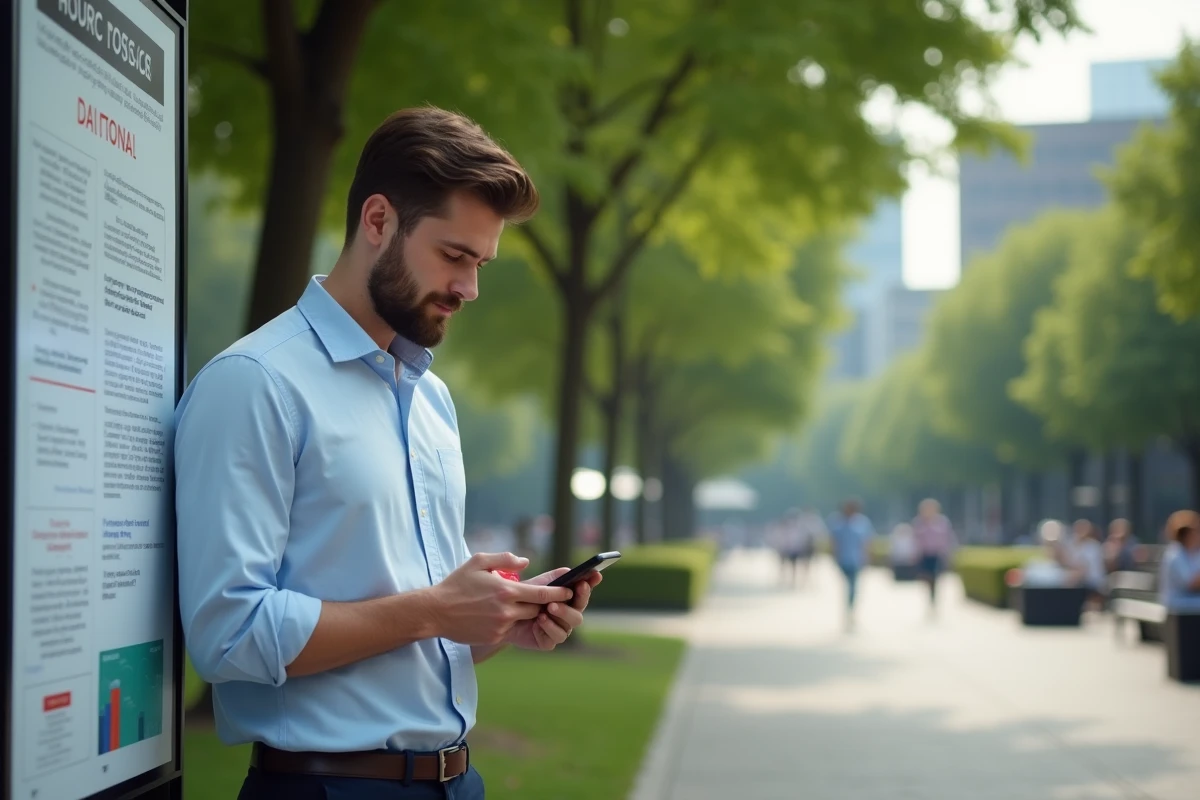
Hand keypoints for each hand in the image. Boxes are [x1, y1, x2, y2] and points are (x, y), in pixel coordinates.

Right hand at [429, 553, 573, 645]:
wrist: (435, 612)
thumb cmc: (457, 584)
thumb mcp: (479, 561)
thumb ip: (505, 559)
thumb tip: (526, 562)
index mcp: (506, 590)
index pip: (541, 593)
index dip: (558, 593)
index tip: (570, 590)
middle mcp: (506, 610)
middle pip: (537, 608)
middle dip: (543, 603)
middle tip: (548, 597)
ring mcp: (501, 626)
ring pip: (526, 620)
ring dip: (528, 612)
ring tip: (521, 604)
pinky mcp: (494, 637)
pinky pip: (511, 629)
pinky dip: (511, 622)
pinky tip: (500, 614)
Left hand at [505, 568, 602, 650]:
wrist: (504, 615)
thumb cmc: (524, 596)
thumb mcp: (539, 583)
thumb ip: (555, 577)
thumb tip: (570, 571)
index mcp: (567, 599)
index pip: (583, 593)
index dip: (590, 585)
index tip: (594, 576)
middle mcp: (566, 616)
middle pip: (579, 613)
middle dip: (574, 603)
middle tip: (566, 595)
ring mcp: (558, 629)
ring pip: (569, 626)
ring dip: (560, 615)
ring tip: (547, 608)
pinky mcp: (548, 642)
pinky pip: (555, 638)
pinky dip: (548, 628)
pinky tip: (539, 621)